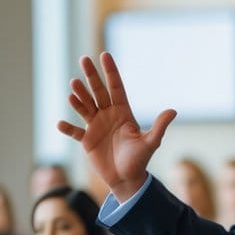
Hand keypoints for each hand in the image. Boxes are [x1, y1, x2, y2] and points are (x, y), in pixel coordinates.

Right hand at [57, 52, 176, 200]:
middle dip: (91, 76)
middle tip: (83, 59)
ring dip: (79, 97)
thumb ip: (159, 127)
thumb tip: (173, 111)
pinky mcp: (87, 140)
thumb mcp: (150, 142)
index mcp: (123, 112)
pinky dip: (68, 128)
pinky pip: (75, 132)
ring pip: (85, 107)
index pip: (115, 87)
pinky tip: (61, 123)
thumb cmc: (140, 160)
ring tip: (73, 86)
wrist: (127, 179)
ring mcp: (96, 126)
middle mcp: (108, 115)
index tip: (104, 55)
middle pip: (98, 92)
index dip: (110, 72)